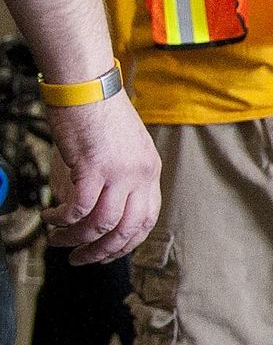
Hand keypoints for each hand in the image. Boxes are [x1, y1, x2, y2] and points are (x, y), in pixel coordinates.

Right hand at [44, 91, 159, 263]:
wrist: (87, 85)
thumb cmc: (99, 112)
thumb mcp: (123, 148)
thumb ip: (119, 177)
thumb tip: (98, 206)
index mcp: (150, 170)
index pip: (147, 219)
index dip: (127, 242)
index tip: (107, 253)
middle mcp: (140, 174)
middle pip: (128, 229)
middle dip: (102, 251)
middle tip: (81, 259)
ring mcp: (119, 172)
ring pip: (102, 224)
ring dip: (78, 239)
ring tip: (58, 241)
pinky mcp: (93, 167)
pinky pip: (79, 207)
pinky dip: (63, 219)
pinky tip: (51, 218)